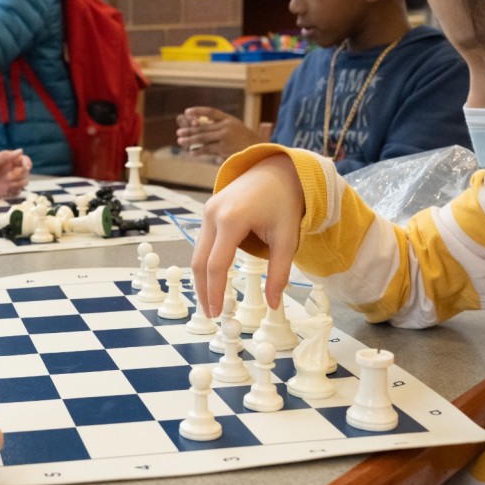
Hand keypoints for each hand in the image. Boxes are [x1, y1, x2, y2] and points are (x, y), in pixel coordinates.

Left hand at [0, 148, 30, 198]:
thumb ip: (5, 157)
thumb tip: (21, 150)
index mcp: (7, 161)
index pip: (24, 160)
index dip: (27, 163)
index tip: (25, 167)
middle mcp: (9, 170)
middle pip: (25, 173)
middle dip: (20, 175)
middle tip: (8, 178)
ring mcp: (7, 181)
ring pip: (23, 183)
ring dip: (18, 184)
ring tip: (7, 185)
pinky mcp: (5, 191)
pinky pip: (16, 192)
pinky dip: (15, 192)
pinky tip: (6, 191)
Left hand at [176, 107, 255, 159]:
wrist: (259, 150)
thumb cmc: (244, 139)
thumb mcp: (234, 127)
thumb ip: (219, 124)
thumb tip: (198, 123)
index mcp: (229, 119)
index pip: (210, 112)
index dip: (198, 111)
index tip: (187, 112)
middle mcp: (226, 126)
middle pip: (203, 127)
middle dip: (189, 130)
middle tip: (179, 133)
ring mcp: (225, 137)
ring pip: (203, 138)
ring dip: (190, 140)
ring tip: (180, 141)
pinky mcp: (224, 148)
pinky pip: (207, 149)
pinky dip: (198, 151)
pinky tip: (192, 152)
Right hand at [191, 153, 304, 316]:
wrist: (277, 171)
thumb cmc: (284, 203)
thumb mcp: (288, 239)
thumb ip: (279, 273)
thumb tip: (273, 304)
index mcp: (232, 219)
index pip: (216, 265)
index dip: (215, 292)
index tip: (218, 313)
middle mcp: (213, 214)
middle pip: (199, 262)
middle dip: (203, 290)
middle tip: (211, 313)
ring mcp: (207, 211)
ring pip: (196, 253)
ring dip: (202, 278)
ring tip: (211, 300)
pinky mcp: (207, 211)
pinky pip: (202, 243)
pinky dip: (205, 263)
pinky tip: (213, 278)